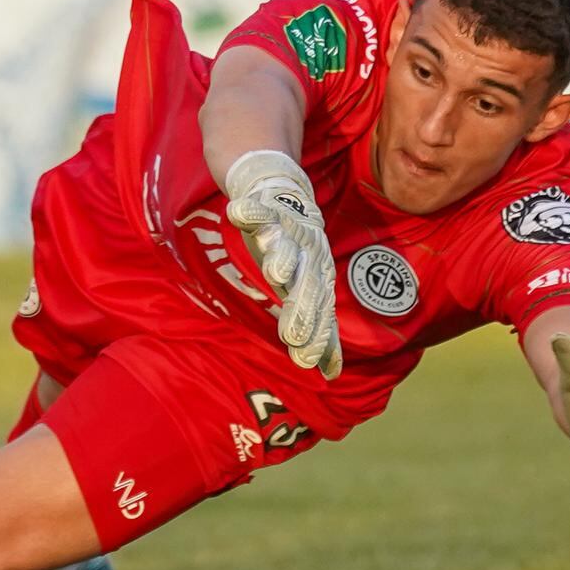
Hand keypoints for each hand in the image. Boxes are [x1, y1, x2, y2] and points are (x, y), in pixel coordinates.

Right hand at [219, 147, 341, 378]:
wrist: (286, 195)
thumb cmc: (299, 252)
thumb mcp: (312, 290)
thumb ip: (320, 329)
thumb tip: (331, 373)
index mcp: (317, 278)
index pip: (319, 311)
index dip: (316, 334)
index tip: (307, 361)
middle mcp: (306, 256)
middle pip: (305, 284)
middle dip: (301, 308)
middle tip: (293, 337)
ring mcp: (287, 231)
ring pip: (285, 246)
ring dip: (281, 257)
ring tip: (275, 273)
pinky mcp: (266, 207)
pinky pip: (257, 209)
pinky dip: (249, 210)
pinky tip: (238, 214)